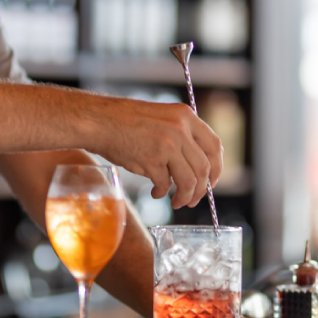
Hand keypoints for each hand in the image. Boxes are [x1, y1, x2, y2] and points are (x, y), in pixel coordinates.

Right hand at [93, 99, 222, 209]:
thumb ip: (181, 135)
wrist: (100, 121)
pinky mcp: (152, 160)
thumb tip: (197, 164)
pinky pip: (165, 184)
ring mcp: (168, 145)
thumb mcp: (162, 118)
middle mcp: (180, 129)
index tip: (212, 181)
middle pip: (204, 168)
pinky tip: (155, 192)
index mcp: (186, 116)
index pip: (214, 145)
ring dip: (185, 196)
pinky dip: (162, 193)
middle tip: (193, 199)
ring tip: (177, 201)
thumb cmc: (126, 121)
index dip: (217, 167)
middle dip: (201, 189)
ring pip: (189, 181)